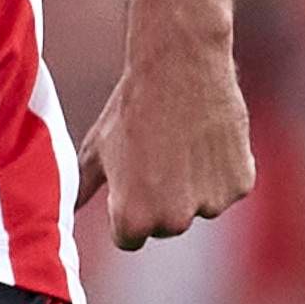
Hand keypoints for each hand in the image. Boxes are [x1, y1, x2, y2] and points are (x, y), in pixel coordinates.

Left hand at [81, 34, 254, 254]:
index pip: (130, 237)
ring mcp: (211, 205)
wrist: (179, 66)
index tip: (133, 175)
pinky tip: (208, 137)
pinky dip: (223, 168)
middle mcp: (172, 221)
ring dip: (195, 184)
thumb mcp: (97, 151)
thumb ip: (81, 190)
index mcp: (132, 219)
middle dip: (163, 198)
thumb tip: (64, 212)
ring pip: (200, 205)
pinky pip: (229, 186)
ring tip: (183, 142)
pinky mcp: (240, 184)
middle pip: (167, 224)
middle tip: (159, 154)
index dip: (129, 205)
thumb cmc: (132, 107)